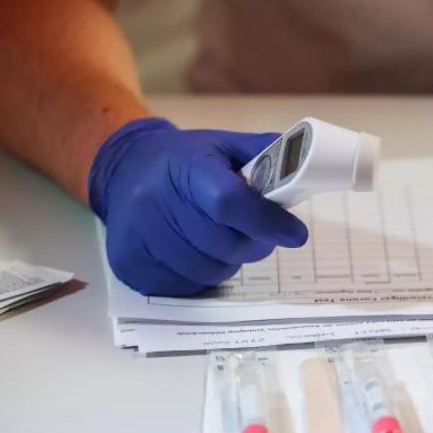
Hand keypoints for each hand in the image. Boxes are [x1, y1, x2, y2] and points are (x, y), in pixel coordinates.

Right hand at [89, 118, 307, 295]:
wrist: (124, 170)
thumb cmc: (184, 161)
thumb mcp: (224, 145)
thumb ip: (266, 154)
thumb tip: (308, 167)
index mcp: (186, 167)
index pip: (230, 202)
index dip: (267, 221)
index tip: (295, 233)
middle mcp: (155, 201)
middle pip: (226, 244)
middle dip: (254, 242)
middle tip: (255, 231)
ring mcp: (139, 236)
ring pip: (210, 271)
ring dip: (228, 261)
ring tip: (219, 237)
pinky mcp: (129, 264)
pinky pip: (186, 286)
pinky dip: (202, 276)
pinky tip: (195, 251)